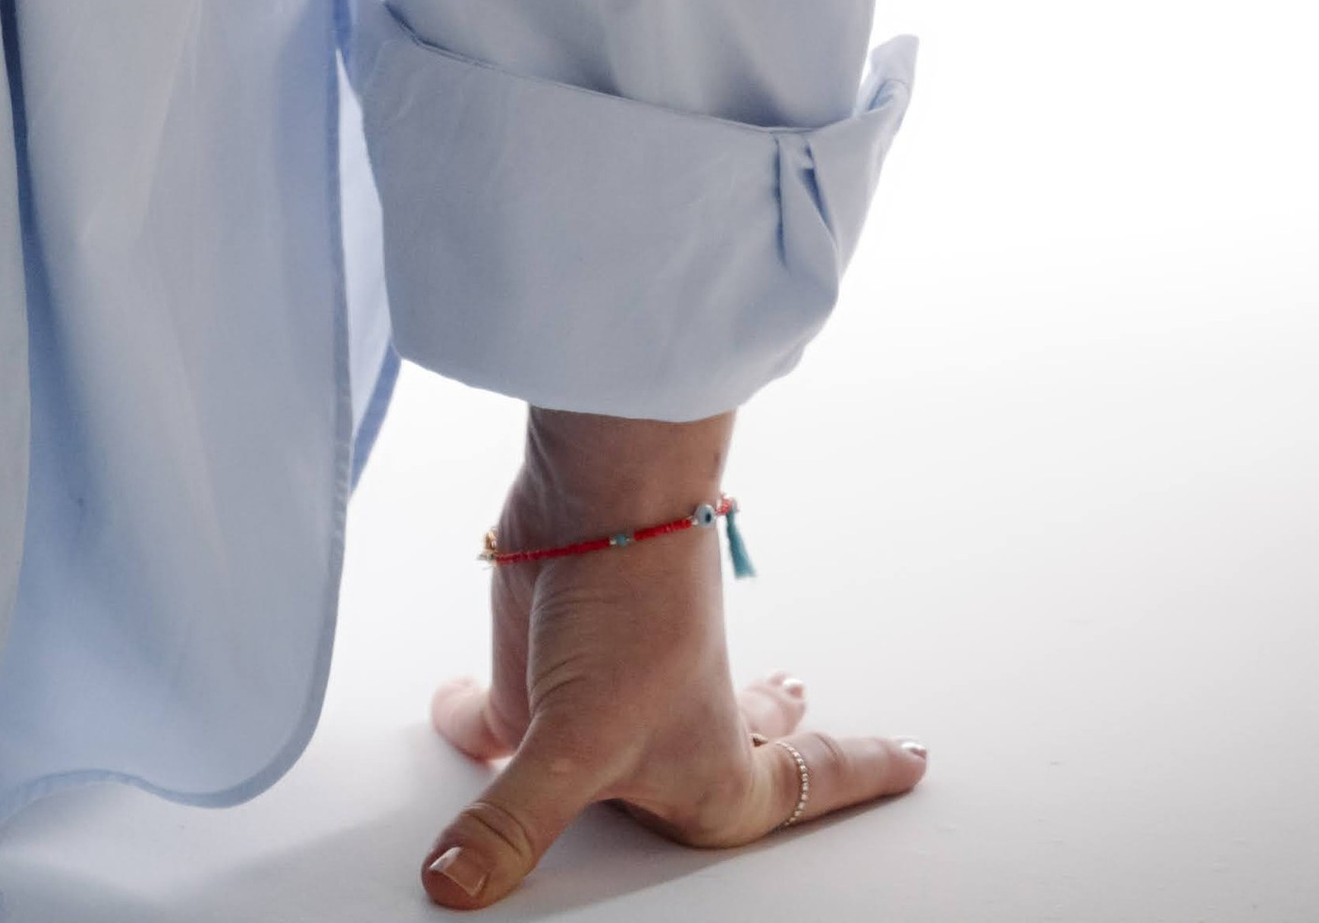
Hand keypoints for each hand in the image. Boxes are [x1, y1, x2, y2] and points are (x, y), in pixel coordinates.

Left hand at [419, 421, 926, 905]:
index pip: (802, 792)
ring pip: (611, 740)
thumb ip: (515, 824)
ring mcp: (608, 690)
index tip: (912, 759)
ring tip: (625, 747)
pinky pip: (511, 706)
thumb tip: (456, 889)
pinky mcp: (542, 653)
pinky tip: (455, 711)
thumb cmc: (633, 606)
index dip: (859, 778)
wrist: (597, 486)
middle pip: (732, 750)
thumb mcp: (576, 744)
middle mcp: (666, 733)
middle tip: (800, 721)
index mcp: (712, 774)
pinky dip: (481, 711)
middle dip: (770, 745)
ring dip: (614, 743)